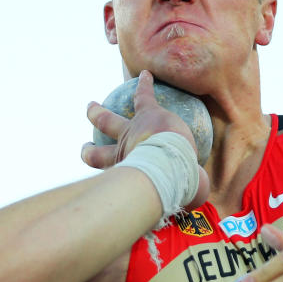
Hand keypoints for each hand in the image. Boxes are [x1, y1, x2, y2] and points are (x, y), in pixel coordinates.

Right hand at [82, 70, 208, 206]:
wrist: (170, 166)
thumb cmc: (174, 186)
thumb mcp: (177, 197)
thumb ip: (186, 197)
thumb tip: (197, 207)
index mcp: (129, 175)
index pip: (115, 177)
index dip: (104, 173)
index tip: (96, 169)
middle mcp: (124, 155)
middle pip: (99, 155)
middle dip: (90, 152)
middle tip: (85, 150)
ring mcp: (133, 133)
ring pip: (108, 122)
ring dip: (97, 114)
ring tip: (90, 106)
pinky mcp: (149, 115)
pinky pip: (142, 96)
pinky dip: (143, 85)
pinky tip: (145, 75)